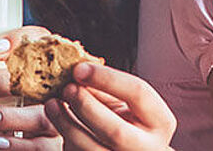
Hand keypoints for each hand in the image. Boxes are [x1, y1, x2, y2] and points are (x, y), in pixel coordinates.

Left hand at [0, 26, 61, 149]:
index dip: (20, 40)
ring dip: (11, 118)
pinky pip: (43, 147)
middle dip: (7, 82)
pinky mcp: (54, 144)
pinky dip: (18, 146)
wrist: (24, 131)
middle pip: (41, 79)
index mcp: (41, 60)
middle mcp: (55, 86)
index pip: (41, 39)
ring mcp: (58, 116)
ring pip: (43, 117)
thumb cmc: (2, 95)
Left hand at [43, 63, 175, 149]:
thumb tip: (75, 72)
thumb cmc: (123, 119)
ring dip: (66, 124)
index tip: (78, 68)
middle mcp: (149, 148)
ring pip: (92, 149)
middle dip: (86, 106)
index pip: (138, 94)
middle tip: (66, 88)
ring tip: (52, 104)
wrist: (128, 149)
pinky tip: (57, 121)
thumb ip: (103, 88)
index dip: (106, 78)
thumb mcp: (122, 101)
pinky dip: (65, 138)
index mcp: (160, 122)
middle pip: (115, 131)